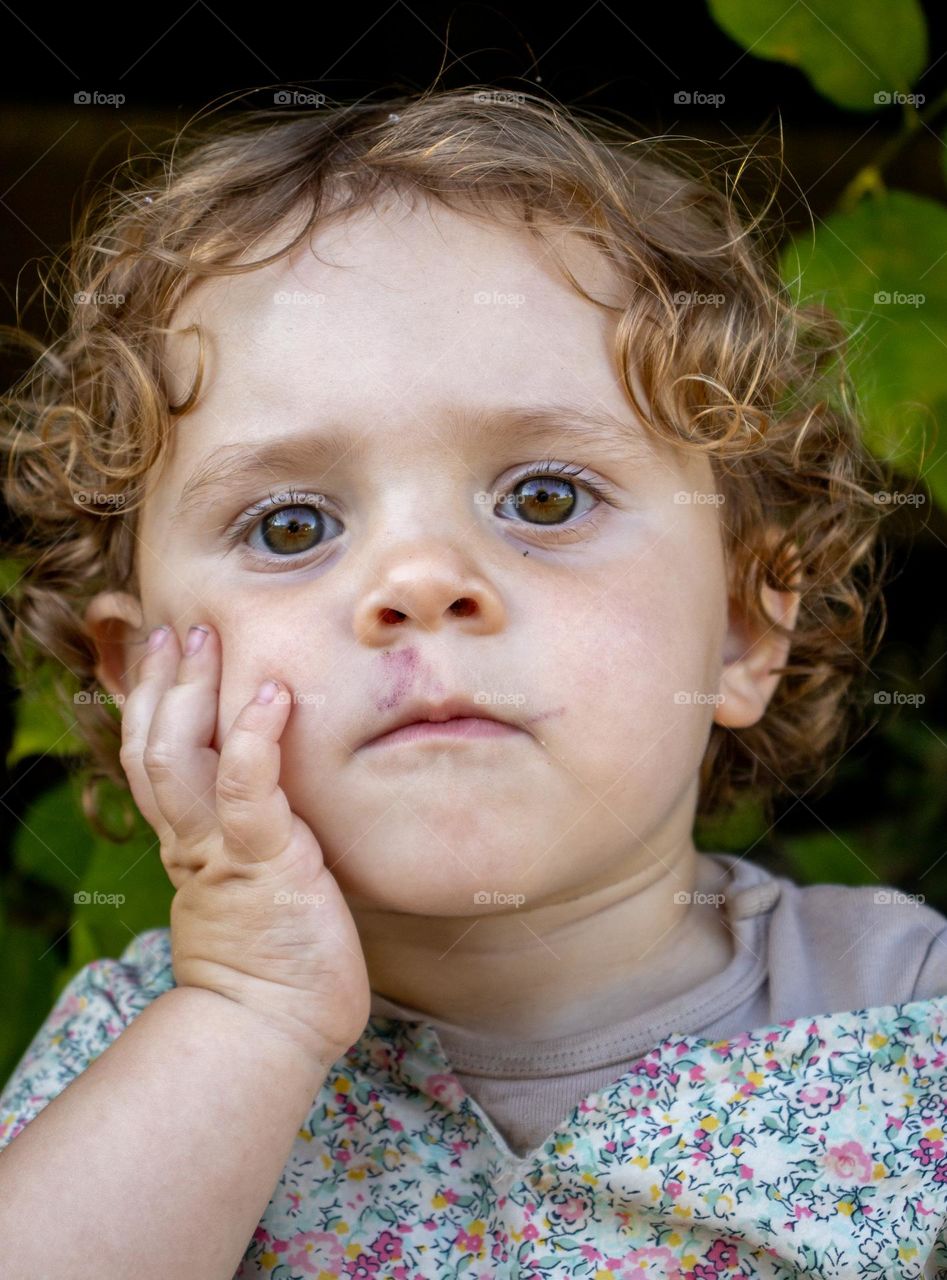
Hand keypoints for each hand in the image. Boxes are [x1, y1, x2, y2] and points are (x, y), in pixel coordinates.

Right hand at [118, 621, 370, 1069]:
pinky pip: (247, 790)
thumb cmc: (283, 960)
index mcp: (193, 844)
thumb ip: (257, 838)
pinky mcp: (265, 863)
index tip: (161, 654)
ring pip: (179, 758)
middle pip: (154, 748)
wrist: (278, 1029)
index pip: (156, 761)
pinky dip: (253, 739)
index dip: (151, 705)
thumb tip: (279, 800)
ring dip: (187, 694)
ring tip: (202, 639)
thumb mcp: (261, 882)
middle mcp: (194, 841)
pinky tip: (271, 695)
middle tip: (171, 629)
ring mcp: (223, 850)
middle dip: (159, 685)